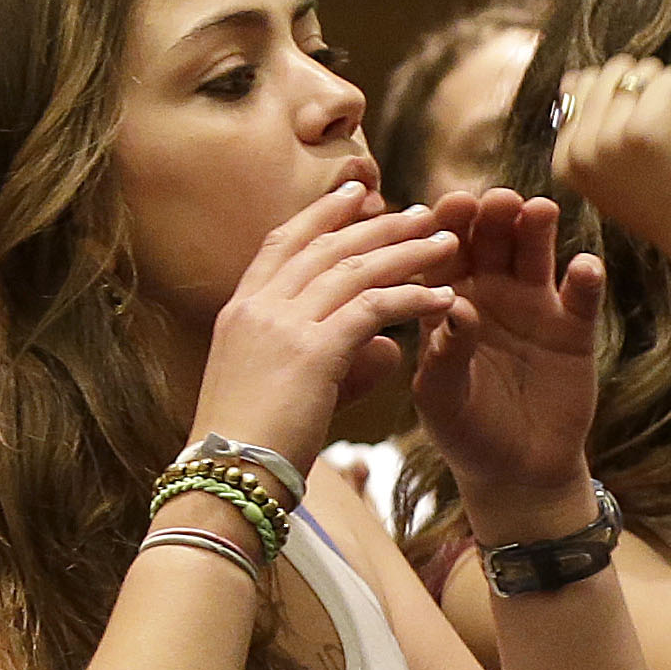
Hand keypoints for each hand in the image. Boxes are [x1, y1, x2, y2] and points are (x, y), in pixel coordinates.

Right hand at [189, 183, 463, 472]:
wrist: (224, 476)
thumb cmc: (248, 447)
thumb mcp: (273, 386)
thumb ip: (328, 358)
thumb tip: (385, 347)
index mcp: (239, 311)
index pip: (282, 243)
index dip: (322, 214)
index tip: (357, 193)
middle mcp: (257, 308)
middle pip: (325, 247)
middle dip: (378, 223)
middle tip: (421, 211)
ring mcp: (281, 325)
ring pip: (353, 269)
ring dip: (406, 251)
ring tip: (446, 243)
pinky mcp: (312, 351)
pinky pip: (374, 308)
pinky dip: (412, 297)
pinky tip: (444, 297)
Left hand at [404, 187, 608, 517]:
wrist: (515, 471)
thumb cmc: (464, 431)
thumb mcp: (442, 399)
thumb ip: (445, 355)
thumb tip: (455, 308)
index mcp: (446, 301)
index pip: (444, 255)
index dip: (446, 229)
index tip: (448, 206)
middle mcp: (490, 293)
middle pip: (491, 242)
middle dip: (492, 216)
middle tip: (495, 200)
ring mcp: (534, 306)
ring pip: (536, 255)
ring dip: (536, 230)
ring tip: (538, 210)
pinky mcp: (574, 328)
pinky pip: (581, 296)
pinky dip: (585, 279)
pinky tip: (584, 267)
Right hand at [550, 57, 670, 274]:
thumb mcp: (612, 170)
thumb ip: (588, 128)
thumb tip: (573, 77)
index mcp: (564, 160)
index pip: (579, 87)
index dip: (622, 105)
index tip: (638, 148)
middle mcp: (579, 149)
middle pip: (610, 72)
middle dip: (644, 95)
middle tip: (662, 141)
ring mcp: (610, 136)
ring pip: (641, 71)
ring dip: (668, 98)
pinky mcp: (648, 125)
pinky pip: (668, 78)